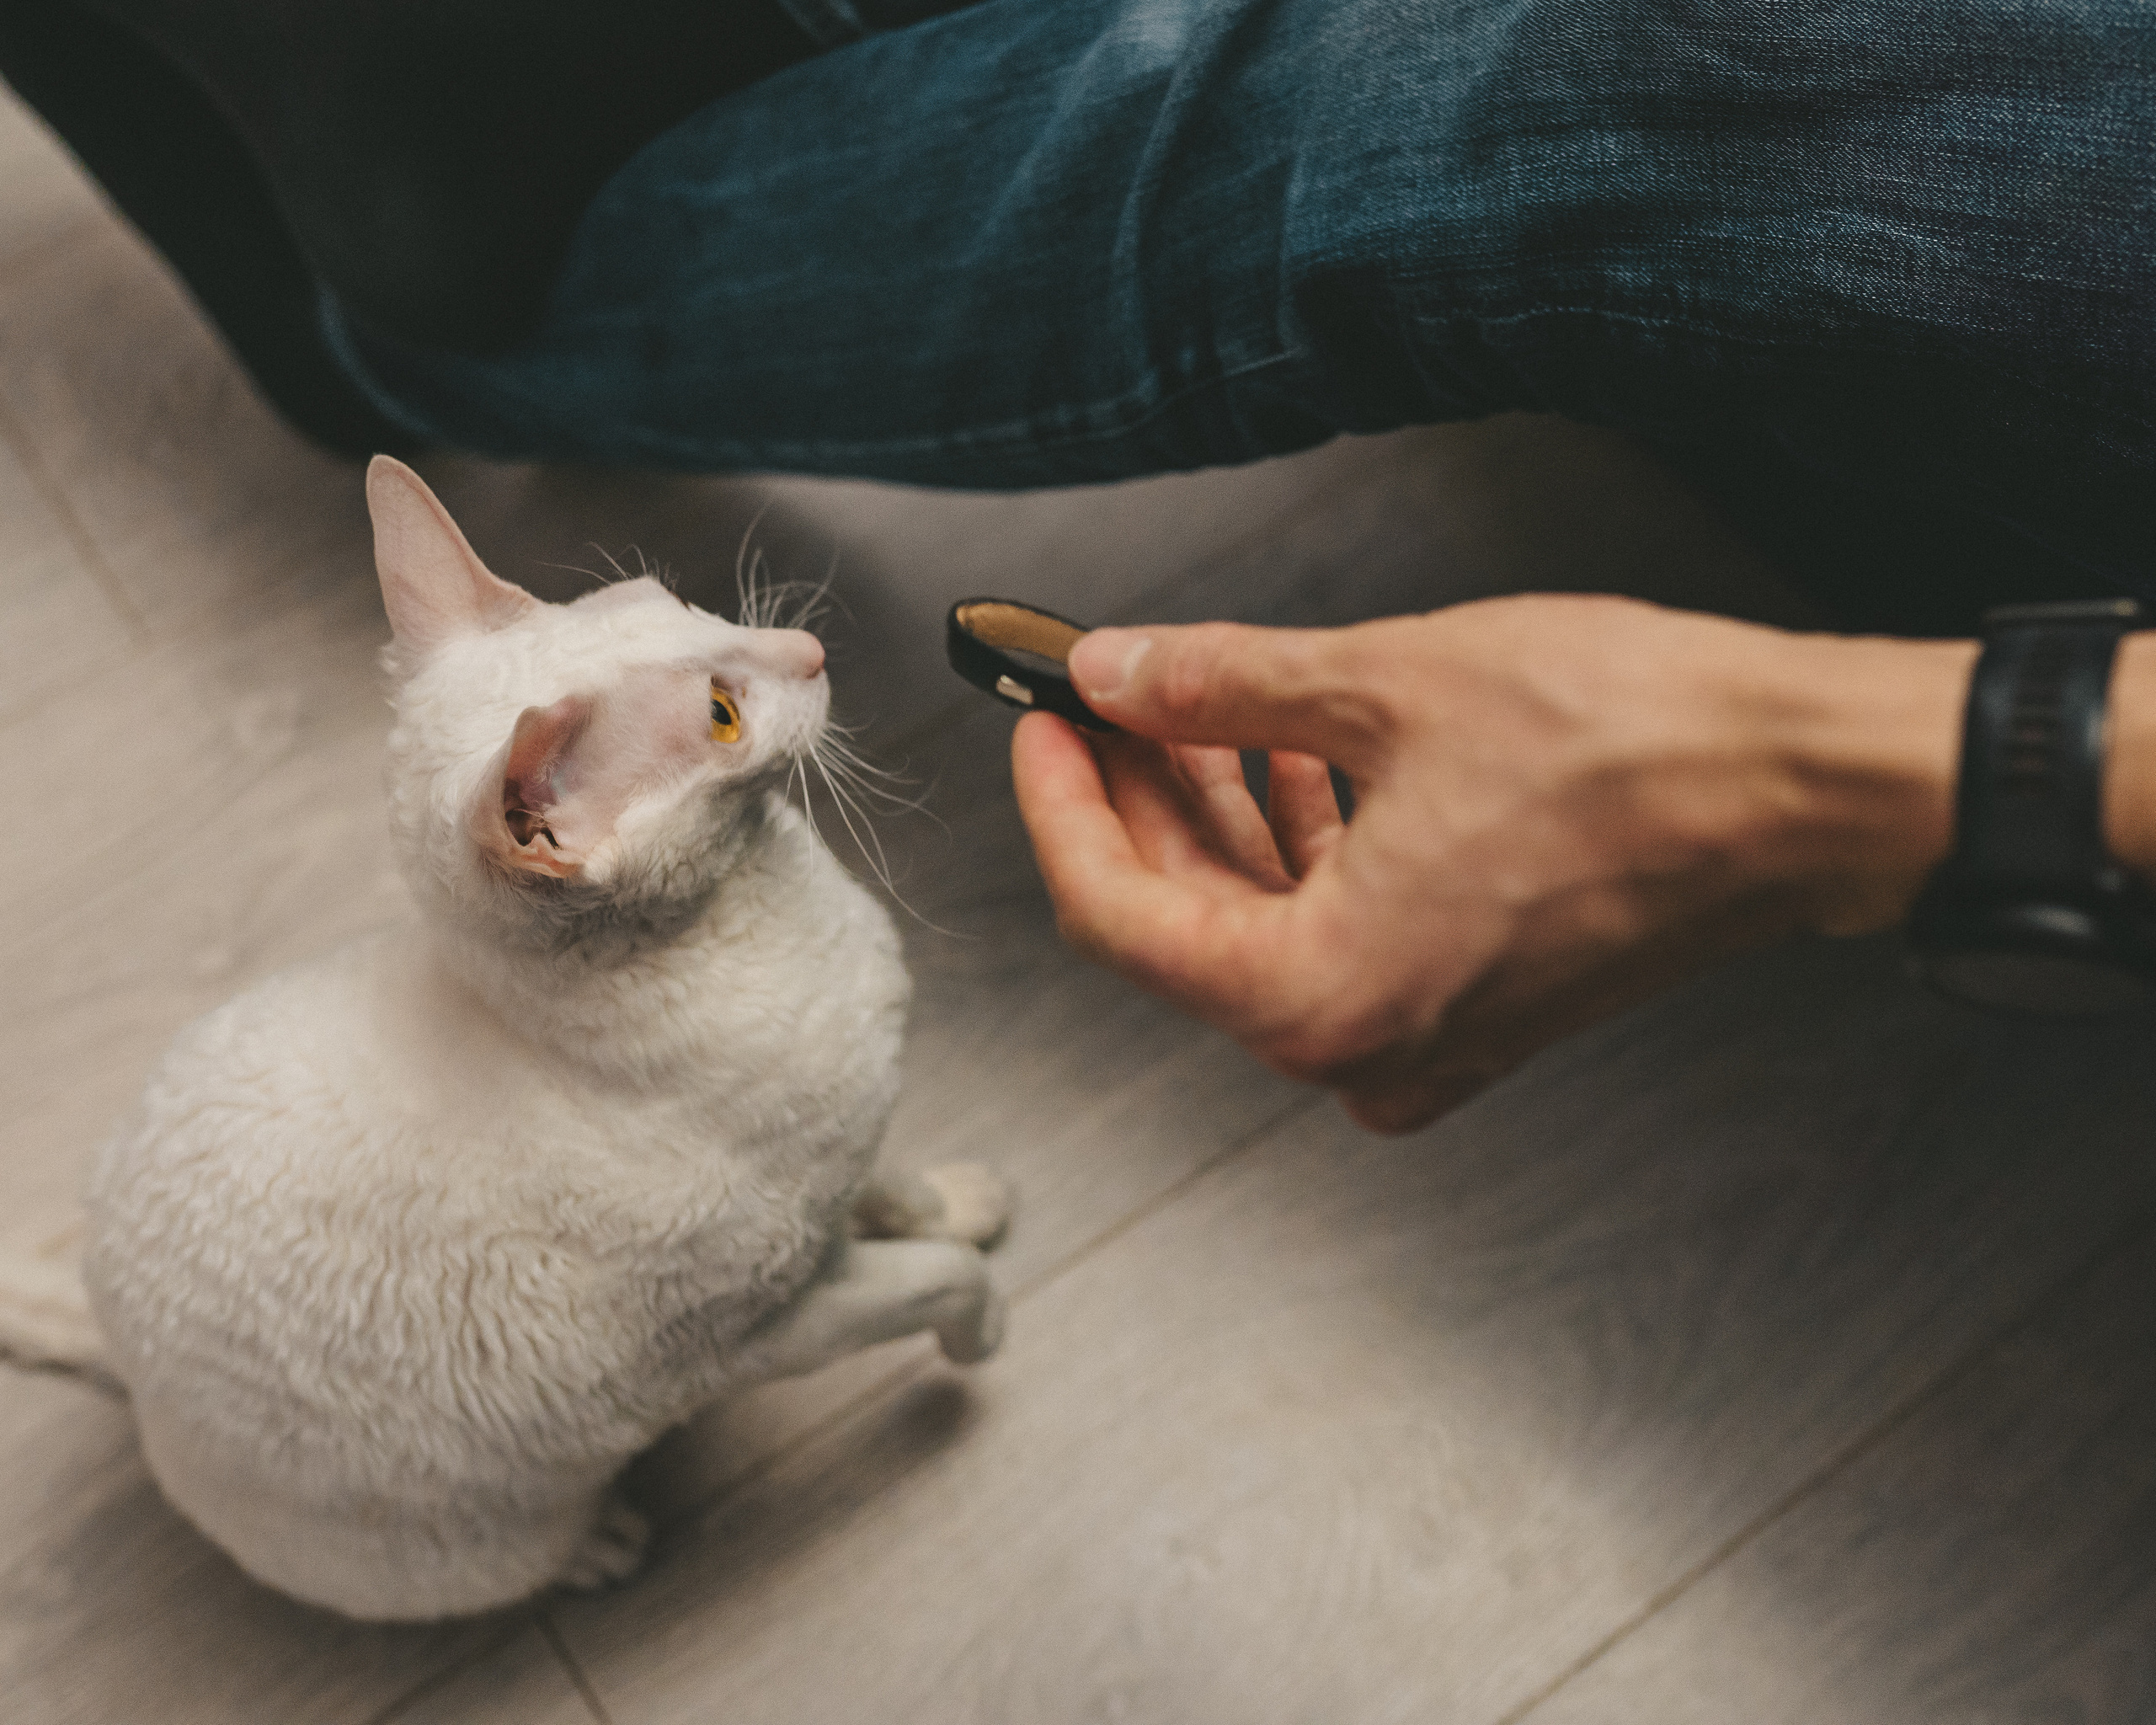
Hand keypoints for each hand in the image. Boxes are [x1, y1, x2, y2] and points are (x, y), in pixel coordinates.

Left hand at [1011, 595, 1980, 1131]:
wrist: (1805, 791)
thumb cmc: (1631, 747)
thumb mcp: (1384, 685)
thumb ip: (1217, 688)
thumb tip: (1117, 675)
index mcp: (1317, 999)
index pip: (1115, 915)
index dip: (1060, 805)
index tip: (1041, 720)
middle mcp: (1359, 1049)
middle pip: (1183, 925)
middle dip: (1137, 798)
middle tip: (1102, 695)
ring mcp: (1419, 1041)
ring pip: (1260, 928)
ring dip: (1218, 814)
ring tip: (1193, 705)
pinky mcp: (1472, 1008)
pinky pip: (1337, 936)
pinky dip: (1301, 849)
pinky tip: (1288, 755)